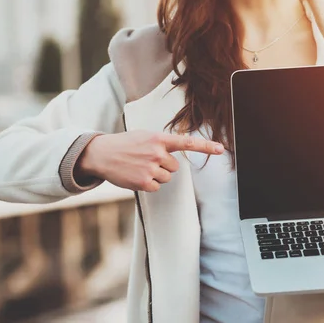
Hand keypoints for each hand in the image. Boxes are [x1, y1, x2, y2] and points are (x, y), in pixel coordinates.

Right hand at [77, 130, 223, 190]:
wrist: (102, 153)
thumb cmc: (125, 144)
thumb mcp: (145, 136)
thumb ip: (162, 143)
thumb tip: (175, 155)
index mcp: (159, 139)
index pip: (187, 143)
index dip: (206, 147)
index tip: (221, 149)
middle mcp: (157, 153)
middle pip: (175, 167)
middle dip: (163, 166)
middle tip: (146, 161)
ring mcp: (151, 168)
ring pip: (167, 177)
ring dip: (156, 175)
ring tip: (139, 167)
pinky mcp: (145, 182)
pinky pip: (157, 186)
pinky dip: (149, 184)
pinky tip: (136, 176)